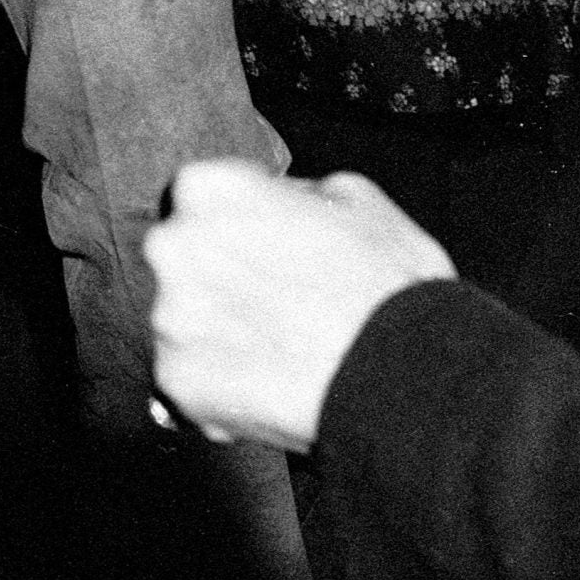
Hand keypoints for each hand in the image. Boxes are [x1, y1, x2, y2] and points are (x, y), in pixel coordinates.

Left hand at [147, 161, 458, 450]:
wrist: (408, 379)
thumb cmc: (388, 285)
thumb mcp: (355, 198)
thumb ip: (293, 192)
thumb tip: (282, 204)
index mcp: (208, 189)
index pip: (200, 200)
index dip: (239, 226)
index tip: (265, 248)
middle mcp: (174, 246)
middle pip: (184, 261)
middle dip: (220, 280)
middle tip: (275, 306)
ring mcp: (170, 319)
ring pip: (184, 324)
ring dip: (219, 337)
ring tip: (279, 354)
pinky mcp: (176, 383)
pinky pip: (190, 382)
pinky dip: (219, 390)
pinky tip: (270, 389)